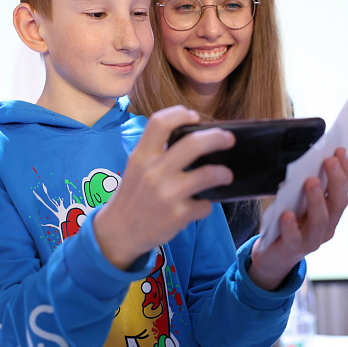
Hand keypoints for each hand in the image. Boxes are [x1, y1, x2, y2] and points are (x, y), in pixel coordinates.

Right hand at [94, 105, 234, 268]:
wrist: (119, 232)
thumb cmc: (133, 195)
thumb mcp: (137, 167)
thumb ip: (157, 151)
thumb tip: (194, 138)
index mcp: (141, 156)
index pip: (160, 122)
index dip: (180, 114)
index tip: (194, 117)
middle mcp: (153, 172)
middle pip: (193, 143)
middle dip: (217, 138)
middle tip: (228, 139)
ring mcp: (166, 195)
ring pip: (207, 174)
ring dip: (222, 173)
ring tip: (226, 175)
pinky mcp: (177, 216)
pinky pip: (204, 205)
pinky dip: (207, 204)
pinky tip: (201, 205)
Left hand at [248, 147, 347, 290]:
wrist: (271, 254)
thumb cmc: (286, 222)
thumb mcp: (297, 202)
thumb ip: (304, 186)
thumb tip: (308, 158)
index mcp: (330, 213)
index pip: (342, 190)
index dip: (344, 171)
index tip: (340, 151)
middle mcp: (326, 227)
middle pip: (337, 204)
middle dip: (336, 180)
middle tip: (329, 160)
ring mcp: (311, 240)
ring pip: (320, 220)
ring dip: (317, 199)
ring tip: (311, 181)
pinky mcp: (292, 248)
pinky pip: (294, 238)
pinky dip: (291, 226)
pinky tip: (286, 214)